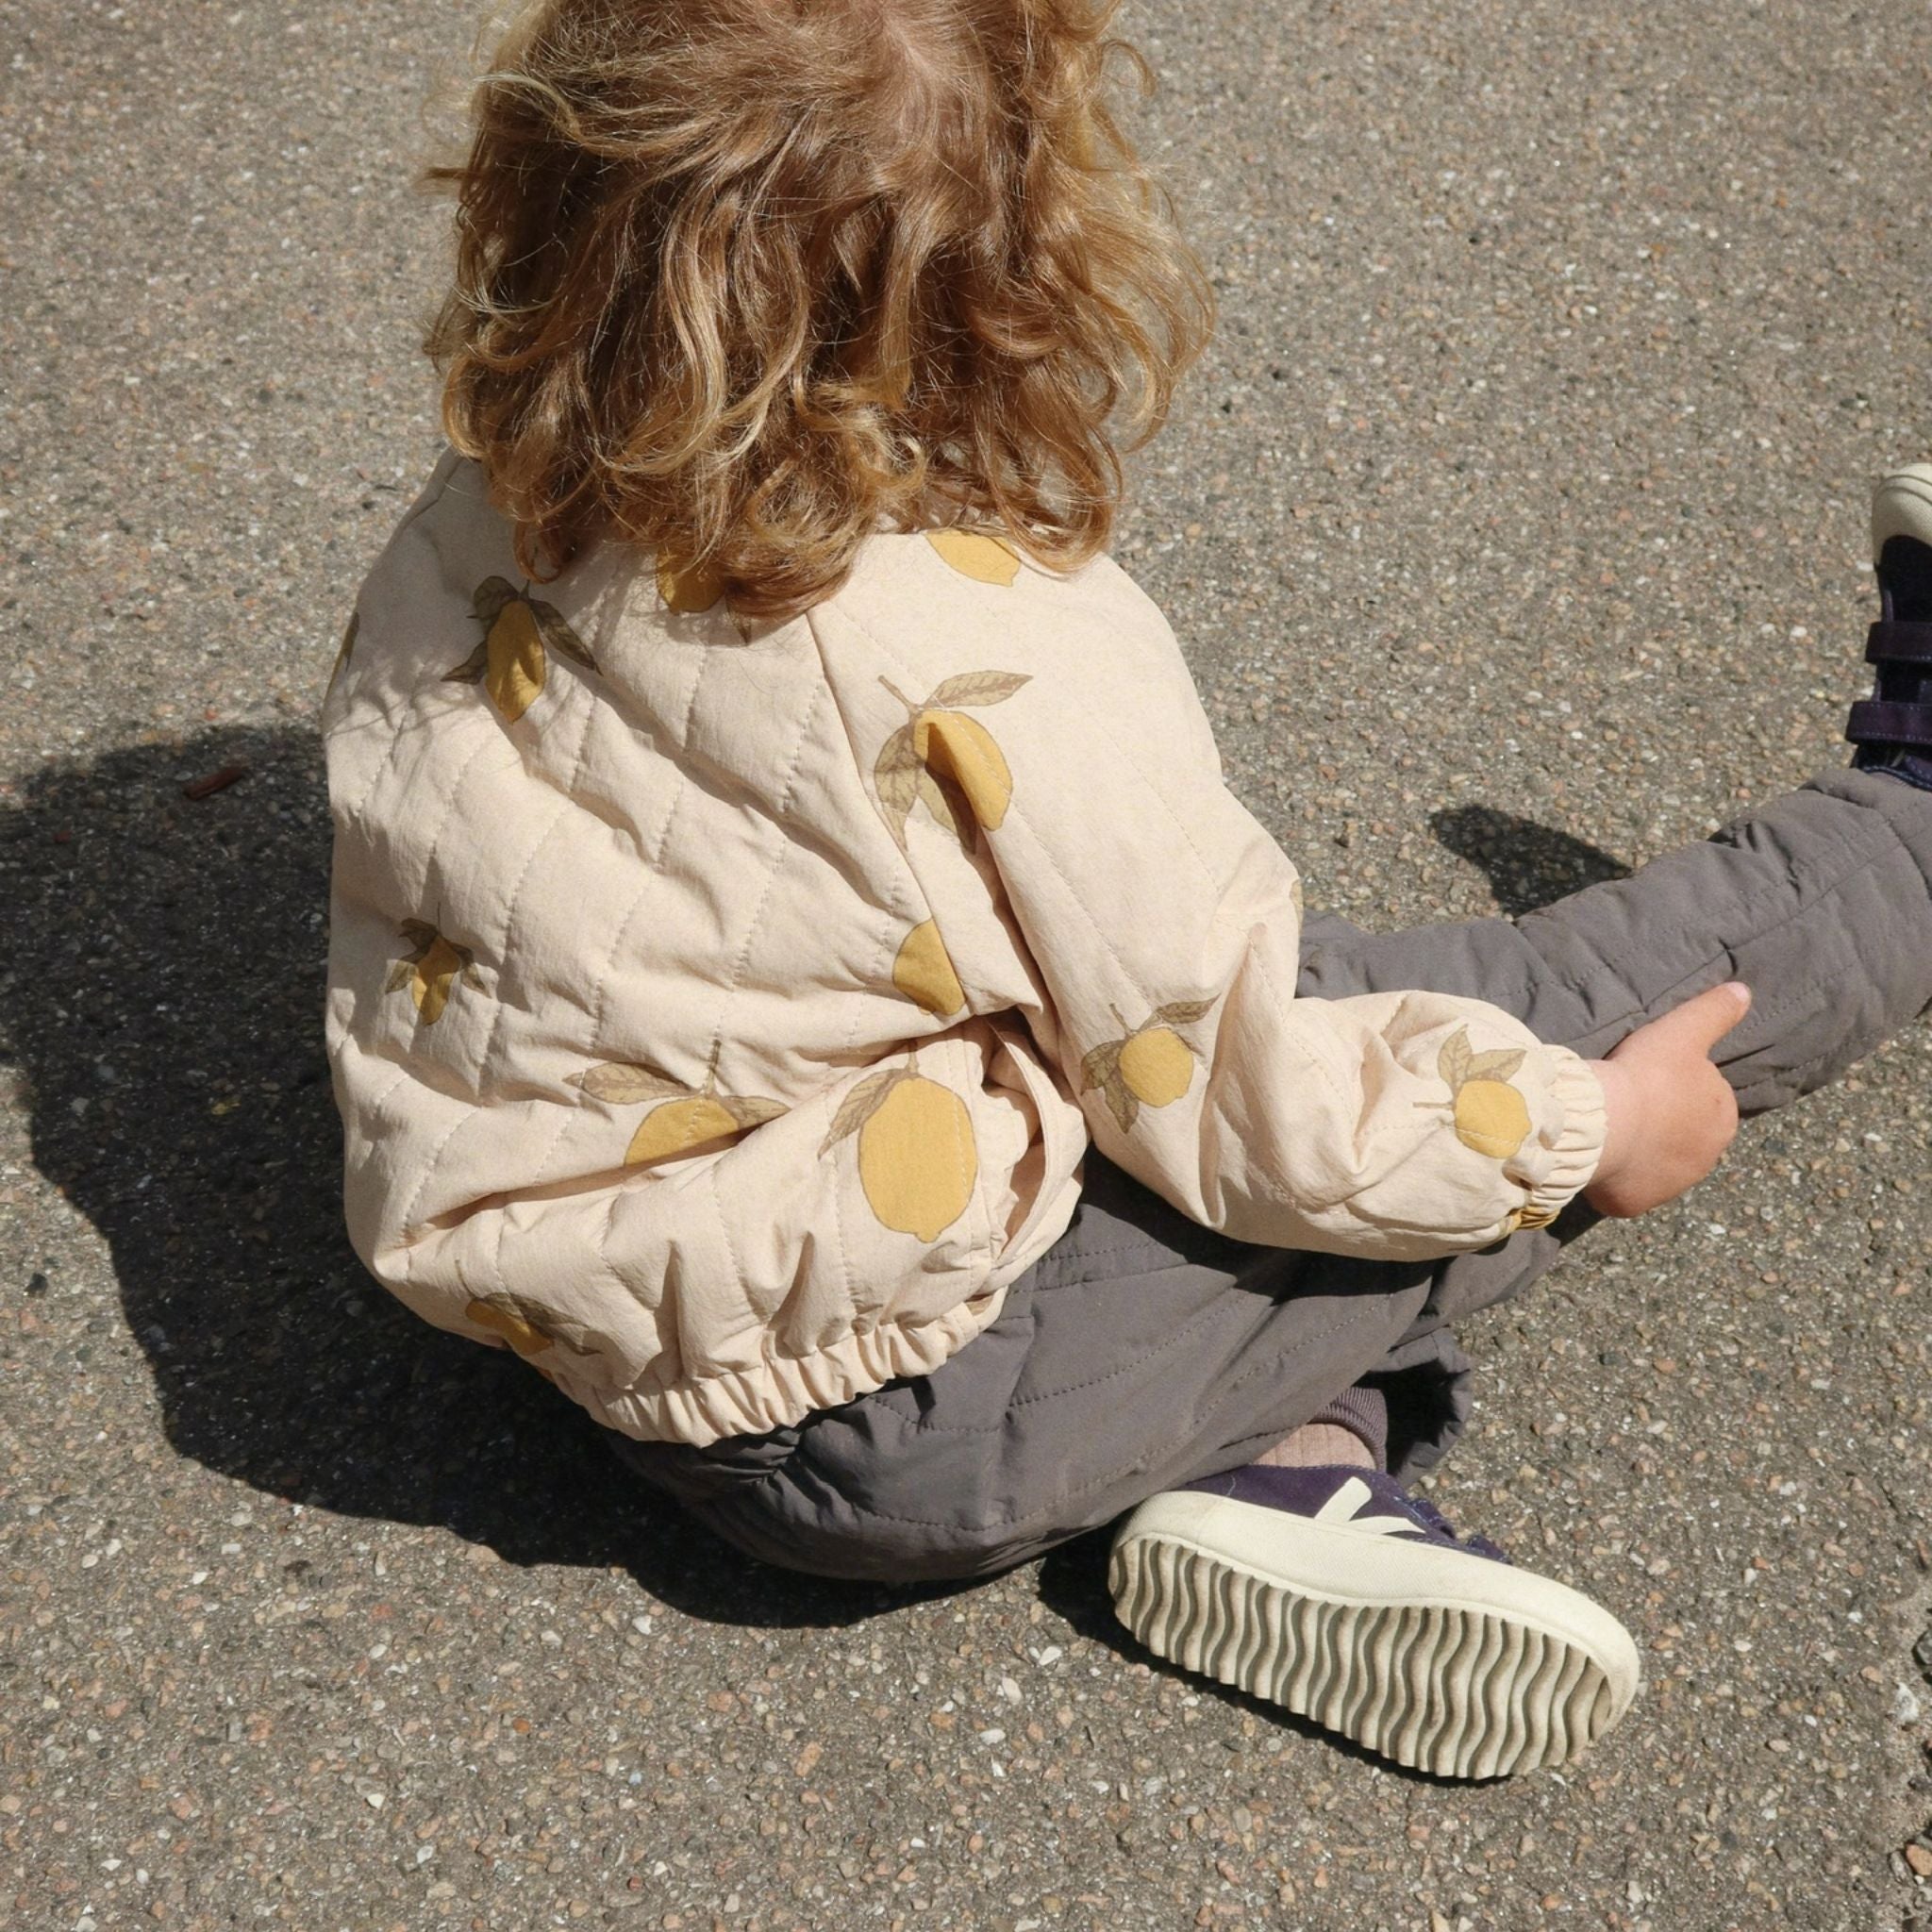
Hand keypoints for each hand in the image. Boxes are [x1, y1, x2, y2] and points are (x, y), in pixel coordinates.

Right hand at [1582, 982, 1748, 1218]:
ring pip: (1657, 1165)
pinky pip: (1629, 1190)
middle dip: (1663, 1126)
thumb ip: (1715, 1012)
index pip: (1708, 1104)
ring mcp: (1672, 1186)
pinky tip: (1601, 1159)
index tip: (1652, 1081)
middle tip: (1630, 1107)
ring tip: (1612, 1132)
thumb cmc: (1649, 1075)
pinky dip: (1619, 1179)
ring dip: (1641, 1152)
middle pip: (1684, 1138)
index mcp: (1723, 1118)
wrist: (1608, 1122)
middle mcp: (1706, 1158)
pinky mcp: (1638, 1203)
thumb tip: (1744, 991)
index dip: (1679, 1091)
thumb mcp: (1684, 1031)